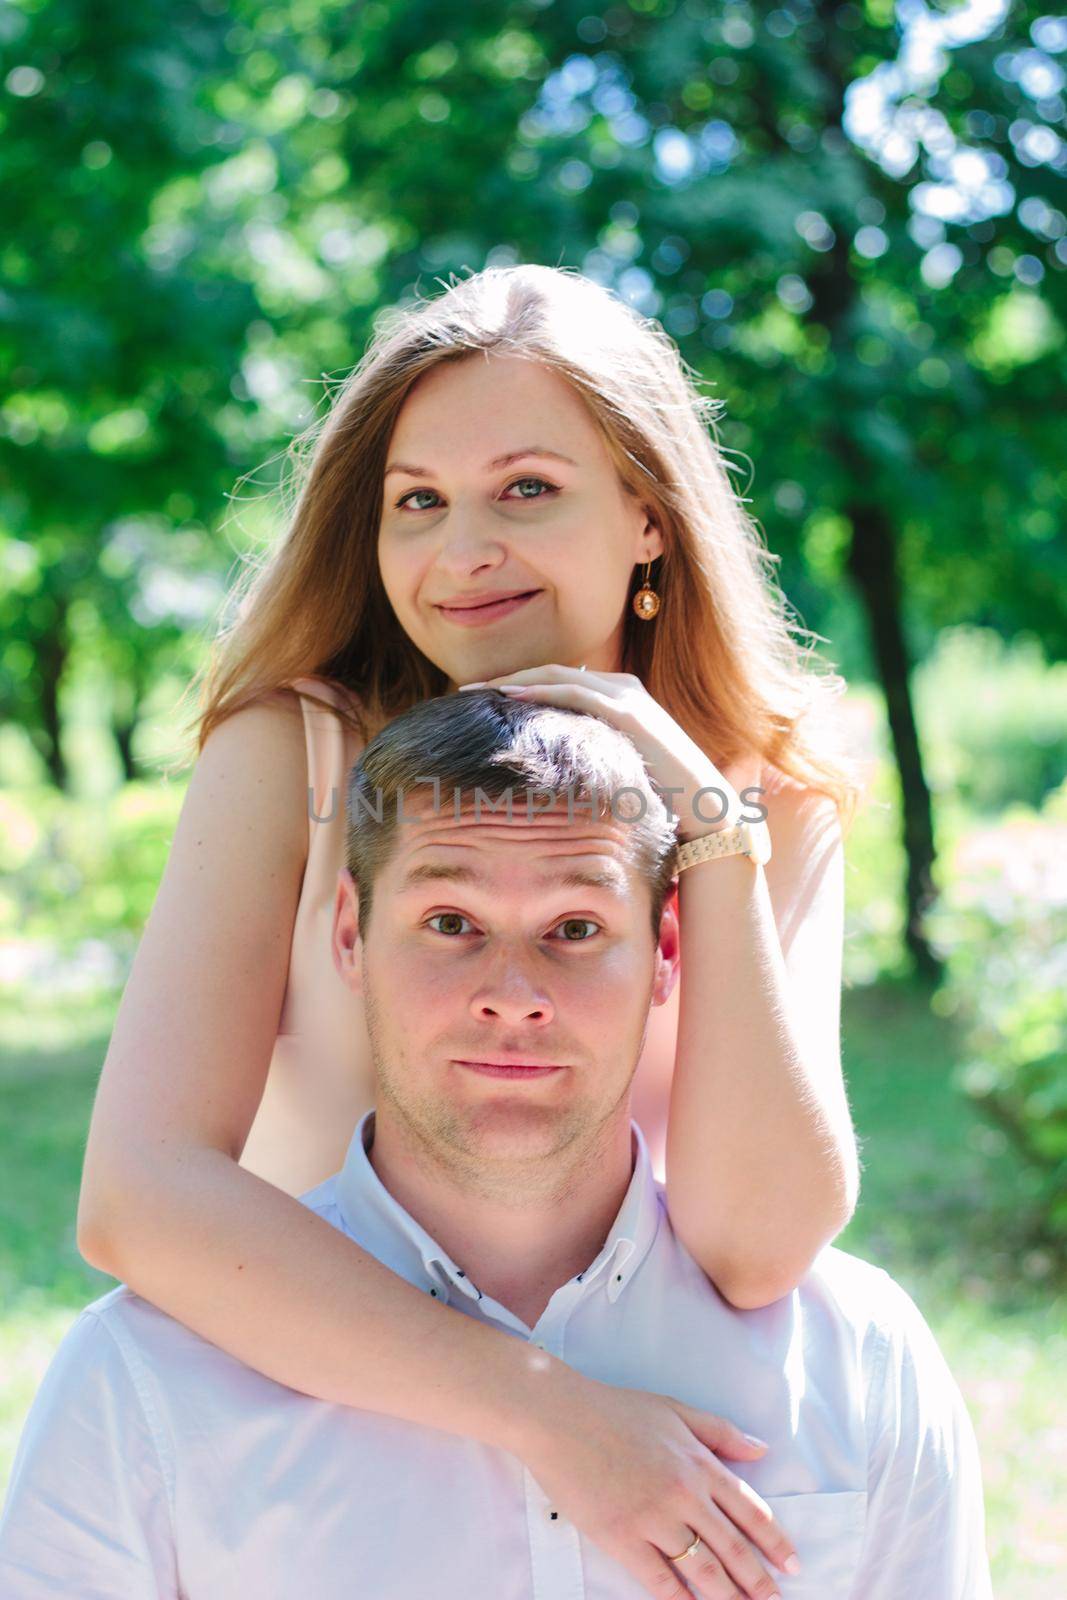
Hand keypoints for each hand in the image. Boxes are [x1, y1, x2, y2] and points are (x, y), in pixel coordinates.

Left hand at [458, 665, 755, 842]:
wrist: (705, 810)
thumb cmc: (659, 800)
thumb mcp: (615, 770)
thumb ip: (588, 758)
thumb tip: (549, 772)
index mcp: (620, 698)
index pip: (558, 683)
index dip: (517, 687)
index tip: (482, 702)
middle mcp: (623, 688)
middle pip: (552, 673)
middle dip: (506, 679)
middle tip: (466, 691)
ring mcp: (628, 696)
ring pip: (558, 676)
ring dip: (514, 681)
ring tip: (477, 692)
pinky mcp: (630, 711)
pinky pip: (575, 692)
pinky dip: (540, 690)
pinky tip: (508, 697)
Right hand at [520, 1370, 798, 1598]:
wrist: (560, 1416)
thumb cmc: (614, 1409)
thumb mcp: (675, 1410)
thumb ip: (720, 1432)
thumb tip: (760, 1449)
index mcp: (699, 1463)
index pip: (750, 1511)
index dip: (775, 1542)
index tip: (791, 1564)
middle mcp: (684, 1494)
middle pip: (733, 1548)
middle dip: (759, 1580)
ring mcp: (653, 1518)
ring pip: (703, 1569)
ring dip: (728, 1596)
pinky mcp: (622, 1538)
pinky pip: (660, 1579)